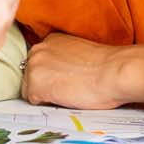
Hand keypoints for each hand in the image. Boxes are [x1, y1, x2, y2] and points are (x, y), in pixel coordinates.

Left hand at [22, 34, 143, 109]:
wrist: (114, 72)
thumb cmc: (107, 65)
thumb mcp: (79, 53)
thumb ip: (63, 59)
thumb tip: (59, 74)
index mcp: (51, 39)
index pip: (39, 63)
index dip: (51, 75)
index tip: (63, 80)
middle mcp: (38, 49)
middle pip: (30, 75)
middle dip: (44, 84)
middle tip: (67, 89)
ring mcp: (34, 67)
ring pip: (29, 89)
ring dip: (45, 94)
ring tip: (68, 94)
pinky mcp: (35, 85)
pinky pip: (33, 101)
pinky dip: (46, 104)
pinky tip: (65, 99)